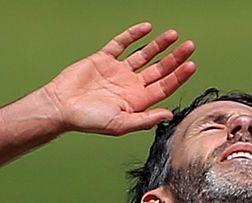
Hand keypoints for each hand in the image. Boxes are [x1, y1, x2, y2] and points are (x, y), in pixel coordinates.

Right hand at [42, 22, 195, 135]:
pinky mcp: (103, 59)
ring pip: (144, 55)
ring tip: (173, 35)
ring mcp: (117, 71)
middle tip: (190, 46)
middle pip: (159, 69)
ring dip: (159, 45)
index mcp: (137, 101)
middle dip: (175, 58)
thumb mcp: (120, 124)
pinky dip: (133, 35)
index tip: (191, 64)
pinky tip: (146, 28)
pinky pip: (121, 44)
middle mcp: (130, 85)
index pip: (164, 86)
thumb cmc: (88, 120)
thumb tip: (169, 115)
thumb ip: (145, 119)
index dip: (178, 76)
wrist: (60, 106)